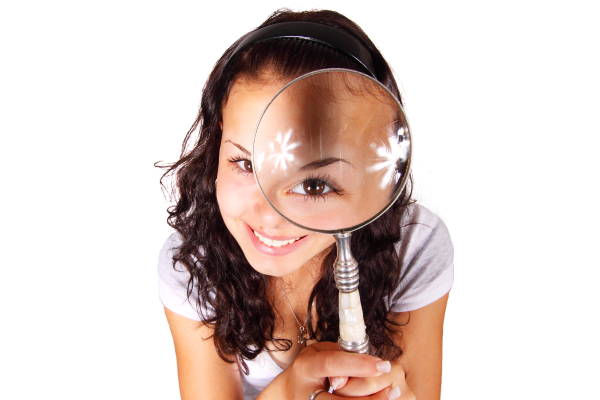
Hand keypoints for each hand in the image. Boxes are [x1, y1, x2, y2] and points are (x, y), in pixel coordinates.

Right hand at [257, 342, 400, 399]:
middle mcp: (306, 394)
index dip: (358, 365)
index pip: (332, 365)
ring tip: (392, 396)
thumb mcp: (318, 353)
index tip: (382, 365)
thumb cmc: (310, 371)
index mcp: (306, 368)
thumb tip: (367, 359)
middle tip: (393, 388)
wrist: (288, 396)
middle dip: (371, 397)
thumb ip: (340, 354)